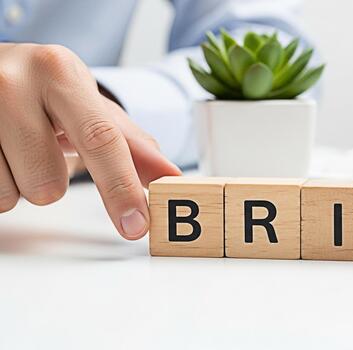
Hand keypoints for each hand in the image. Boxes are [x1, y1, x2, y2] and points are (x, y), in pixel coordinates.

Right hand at [0, 43, 180, 239]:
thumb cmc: (47, 92)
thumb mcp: (91, 107)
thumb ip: (133, 146)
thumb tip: (173, 179)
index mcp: (59, 72)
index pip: (100, 139)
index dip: (120, 187)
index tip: (136, 225)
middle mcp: (13, 84)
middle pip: (50, 183)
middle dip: (54, 181)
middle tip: (43, 150)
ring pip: (13, 194)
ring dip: (22, 182)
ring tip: (16, 147)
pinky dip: (0, 183)